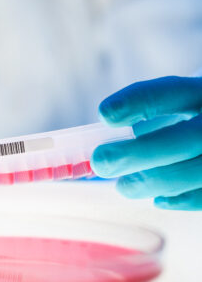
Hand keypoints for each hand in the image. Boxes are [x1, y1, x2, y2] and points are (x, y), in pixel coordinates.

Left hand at [92, 76, 201, 210]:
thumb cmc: (190, 121)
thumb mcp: (178, 106)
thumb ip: (146, 116)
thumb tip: (101, 139)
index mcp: (200, 94)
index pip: (169, 93)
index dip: (135, 102)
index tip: (104, 115)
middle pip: (180, 140)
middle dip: (133, 155)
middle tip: (101, 162)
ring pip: (190, 174)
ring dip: (148, 183)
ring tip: (123, 185)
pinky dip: (179, 200)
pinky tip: (158, 198)